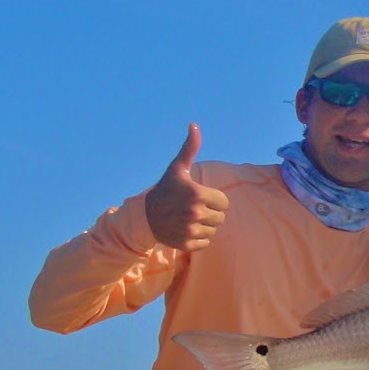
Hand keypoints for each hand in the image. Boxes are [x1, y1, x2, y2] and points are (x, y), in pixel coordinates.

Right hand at [145, 124, 229, 251]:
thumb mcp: (178, 169)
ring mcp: (190, 230)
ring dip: (205, 225)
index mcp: (197, 194)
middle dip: (211, 212)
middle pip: (221, 217)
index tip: (200, 197)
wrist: (144, 216)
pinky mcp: (187, 244)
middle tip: (194, 208)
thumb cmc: (165, 190)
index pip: (224, 202)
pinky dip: (199, 238)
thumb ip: (190, 148)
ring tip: (190, 218)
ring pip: (213, 230)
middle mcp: (195, 213)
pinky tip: (186, 229)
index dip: (214, 199)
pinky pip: (205, 242)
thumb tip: (194, 125)